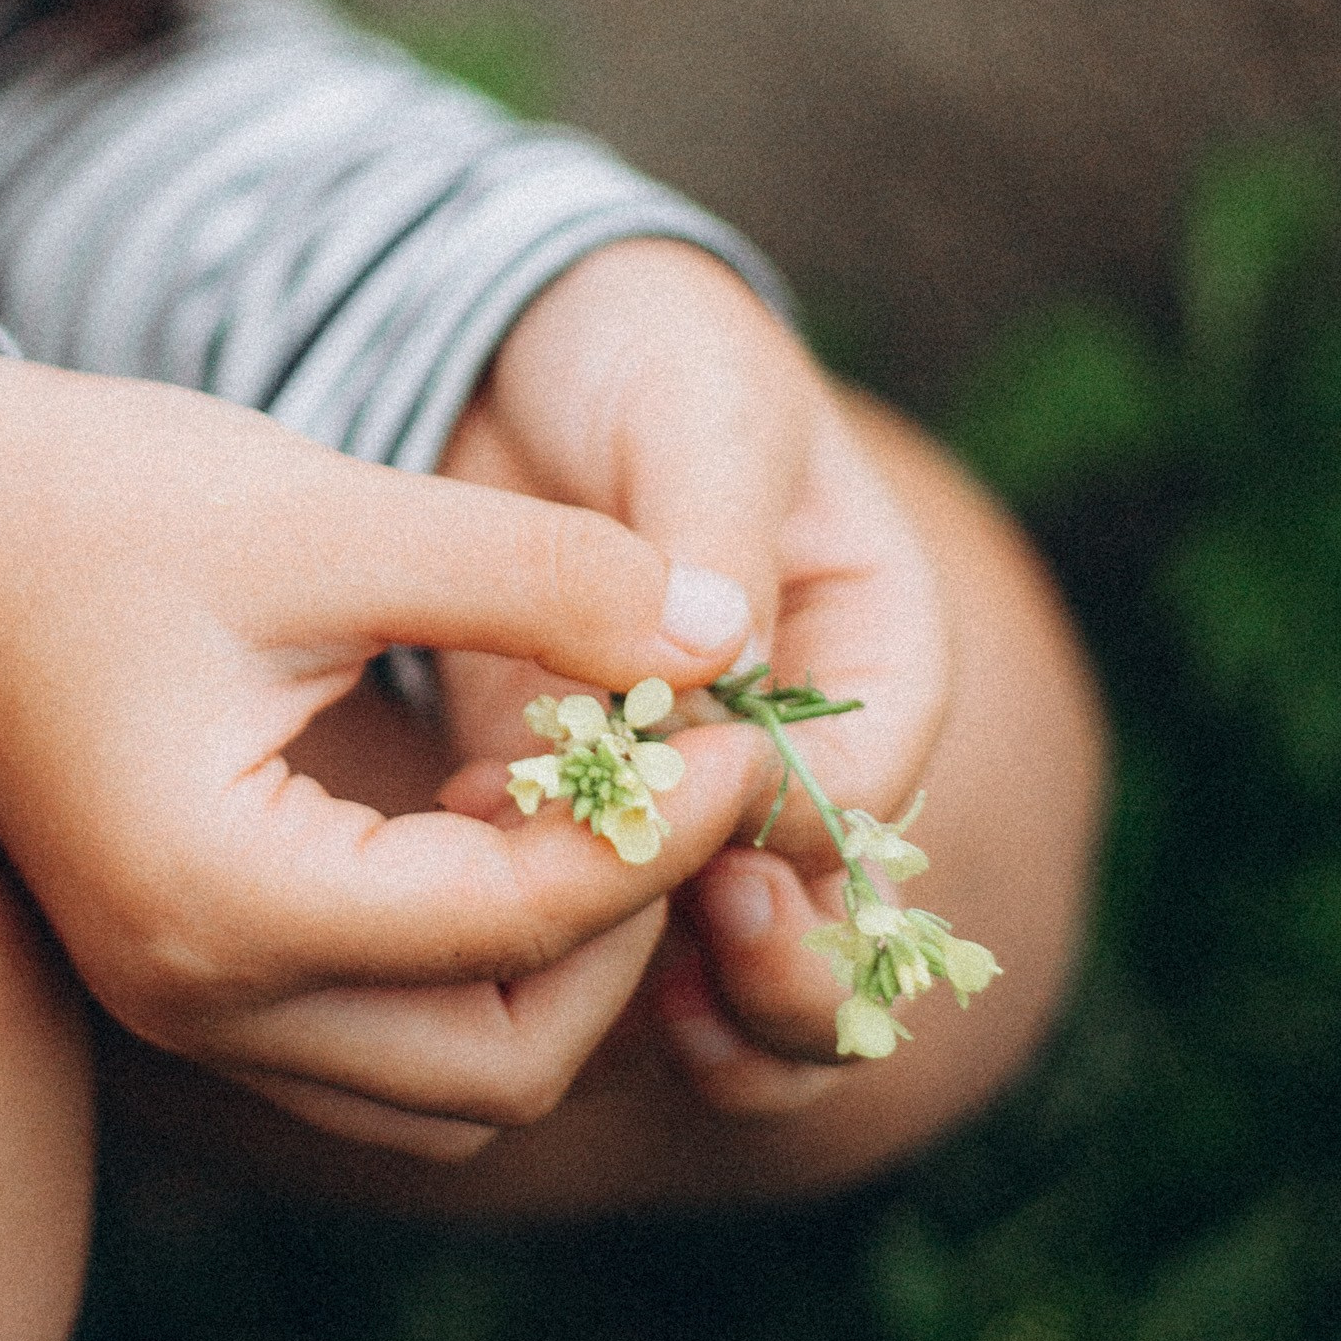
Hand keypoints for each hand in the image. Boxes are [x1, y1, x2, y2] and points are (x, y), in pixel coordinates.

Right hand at [0, 352, 768, 1159]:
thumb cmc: (94, 500)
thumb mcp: (327, 512)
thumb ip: (537, 574)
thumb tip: (727, 632)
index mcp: (225, 898)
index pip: (515, 926)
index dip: (662, 831)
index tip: (743, 723)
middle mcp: (200, 1000)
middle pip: (497, 1068)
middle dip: (621, 933)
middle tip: (680, 776)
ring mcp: (185, 1009)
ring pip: (445, 1083)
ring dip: (553, 969)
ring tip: (598, 797)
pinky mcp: (190, 975)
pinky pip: (381, 1042)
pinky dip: (474, 964)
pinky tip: (503, 812)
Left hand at [435, 242, 950, 1117]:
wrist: (524, 344)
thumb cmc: (647, 352)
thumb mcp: (698, 409)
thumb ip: (714, 530)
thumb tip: (726, 666)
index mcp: (880, 648)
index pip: (869, 788)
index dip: (798, 842)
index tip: (721, 862)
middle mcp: (809, 745)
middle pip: (830, 914)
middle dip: (770, 970)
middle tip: (683, 980)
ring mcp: (698, 792)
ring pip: (721, 952)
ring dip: (665, 996)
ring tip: (579, 994)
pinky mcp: (588, 802)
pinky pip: (597, 913)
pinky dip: (548, 932)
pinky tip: (460, 895)